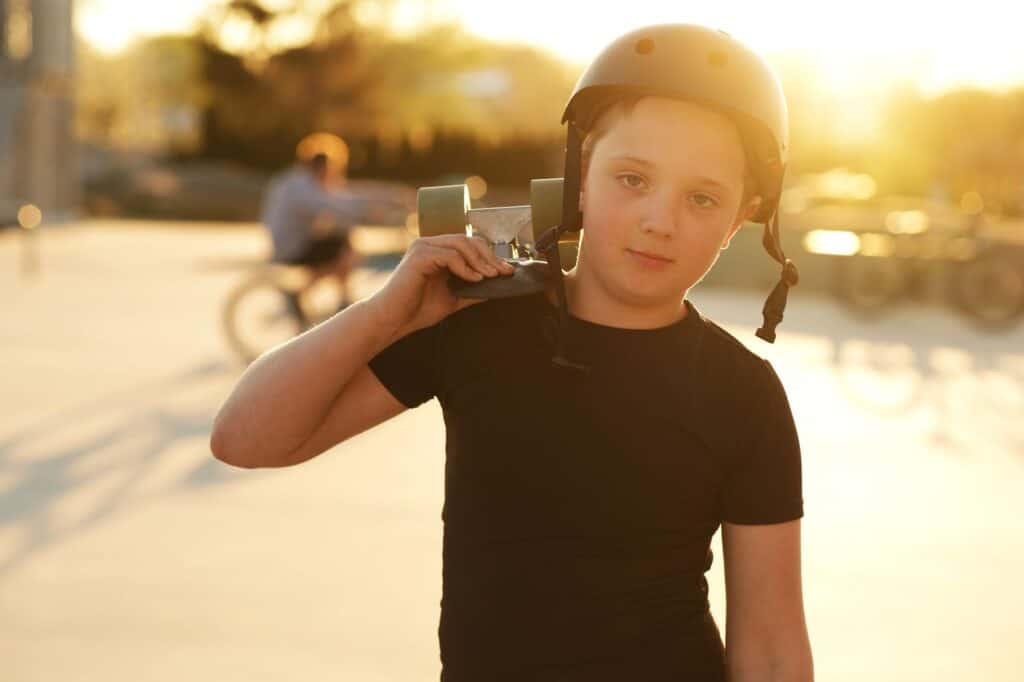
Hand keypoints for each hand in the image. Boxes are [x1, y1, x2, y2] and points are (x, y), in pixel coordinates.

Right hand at [366, 234, 513, 337]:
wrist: (393, 320)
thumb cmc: (416, 309)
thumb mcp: (453, 298)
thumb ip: (472, 290)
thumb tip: (495, 285)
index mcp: (436, 251)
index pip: (468, 244)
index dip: (489, 256)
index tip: (506, 270)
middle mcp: (429, 244)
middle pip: (468, 240)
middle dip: (489, 257)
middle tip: (503, 273)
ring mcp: (423, 248)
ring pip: (461, 244)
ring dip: (480, 261)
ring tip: (490, 277)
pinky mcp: (419, 256)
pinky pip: (449, 255)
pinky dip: (465, 267)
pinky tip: (473, 279)